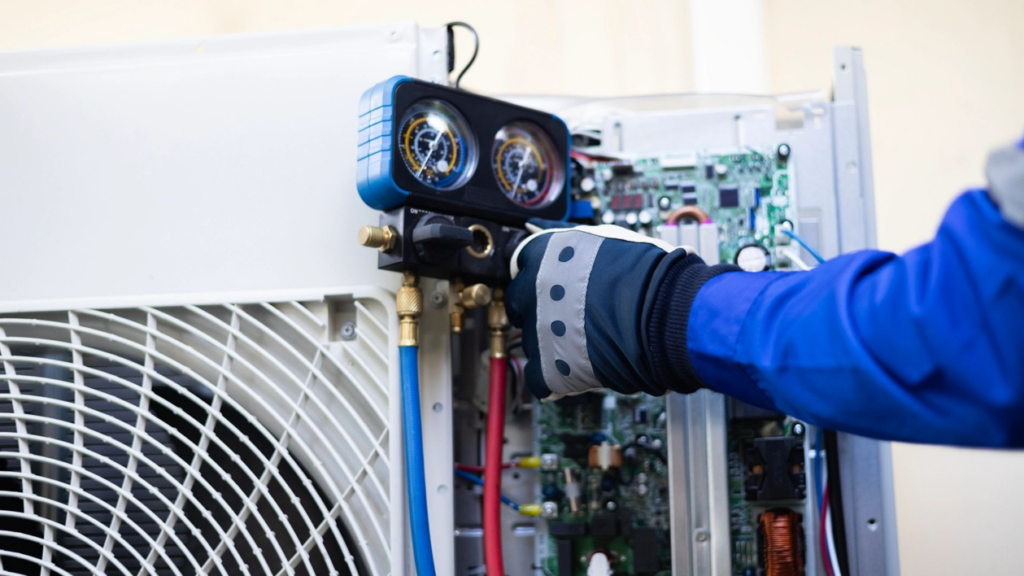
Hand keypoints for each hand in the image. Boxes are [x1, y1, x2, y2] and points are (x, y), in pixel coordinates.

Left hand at [504, 221, 737, 399]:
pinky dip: (552, 378)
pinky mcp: (548, 367)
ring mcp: (537, 329)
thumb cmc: (649, 275)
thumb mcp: (608, 240)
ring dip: (549, 341)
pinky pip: (536, 376)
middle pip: (517, 301)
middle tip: (563, 314)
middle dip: (536, 308)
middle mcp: (532, 289)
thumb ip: (574, 244)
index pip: (521, 263)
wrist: (668, 314)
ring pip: (529, 339)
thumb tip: (556, 236)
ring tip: (582, 342)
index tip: (547, 285)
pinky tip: (573, 370)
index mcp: (545, 253)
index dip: (537, 276)